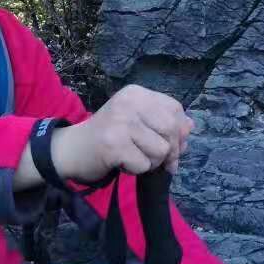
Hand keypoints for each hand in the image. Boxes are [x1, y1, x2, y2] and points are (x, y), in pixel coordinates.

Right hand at [52, 84, 192, 182]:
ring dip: (152, 162)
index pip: (175, 109)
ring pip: (161, 150)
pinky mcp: (113, 145)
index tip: (173, 147)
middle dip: (170, 151)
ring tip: (134, 157)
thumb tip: (190, 126)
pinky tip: (122, 163)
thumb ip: (163, 122)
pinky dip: (137, 170)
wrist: (72, 149)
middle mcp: (129, 103)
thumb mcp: (137, 121)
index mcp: (136, 93)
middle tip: (158, 161)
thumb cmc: (108, 135)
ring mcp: (120, 122)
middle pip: (172, 129)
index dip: (179, 131)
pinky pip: (144, 165)